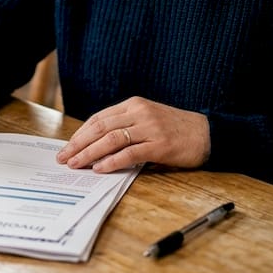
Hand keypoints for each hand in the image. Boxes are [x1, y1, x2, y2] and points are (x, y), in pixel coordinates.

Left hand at [55, 96, 210, 172]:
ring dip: (90, 153)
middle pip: (101, 127)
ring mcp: (150, 127)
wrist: (209, 133)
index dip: (81, 134)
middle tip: (64, 158)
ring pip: (111, 139)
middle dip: (79, 144)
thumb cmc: (176, 130)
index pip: (99, 118)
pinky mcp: (160, 144)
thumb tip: (97, 147)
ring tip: (76, 164)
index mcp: (134, 104)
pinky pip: (130, 153)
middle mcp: (140, 112)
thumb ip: (126, 128)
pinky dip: (112, 161)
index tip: (67, 147)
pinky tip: (100, 169)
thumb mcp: (148, 120)